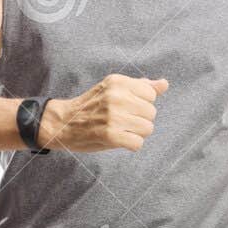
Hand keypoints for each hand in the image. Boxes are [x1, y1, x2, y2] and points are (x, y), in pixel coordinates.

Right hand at [42, 74, 168, 152]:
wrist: (62, 123)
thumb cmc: (92, 107)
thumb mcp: (113, 90)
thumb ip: (140, 87)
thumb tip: (164, 84)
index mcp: (118, 82)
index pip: (151, 94)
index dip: (141, 104)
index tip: (125, 107)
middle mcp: (116, 96)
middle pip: (151, 113)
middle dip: (140, 120)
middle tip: (121, 121)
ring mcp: (113, 116)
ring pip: (148, 128)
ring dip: (136, 133)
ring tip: (120, 129)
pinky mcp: (110, 135)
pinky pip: (138, 143)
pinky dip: (131, 145)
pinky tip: (119, 140)